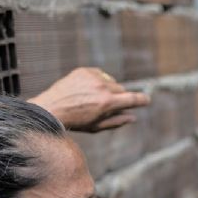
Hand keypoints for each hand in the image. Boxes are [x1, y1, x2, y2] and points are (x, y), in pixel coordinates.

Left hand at [28, 67, 149, 132]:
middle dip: (118, 97)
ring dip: (107, 89)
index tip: (147, 100)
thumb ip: (117, 121)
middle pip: (121, 90)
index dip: (142, 100)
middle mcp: (102, 88)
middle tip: (104, 106)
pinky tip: (87, 90)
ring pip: (110, 81)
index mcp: (108, 103)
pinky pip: (99, 74)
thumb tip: (133, 117)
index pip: (133, 99)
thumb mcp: (97, 126)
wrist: (51, 109)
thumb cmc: (75, 121)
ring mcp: (93, 77)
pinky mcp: (84, 70)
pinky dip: (97, 81)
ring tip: (91, 98)